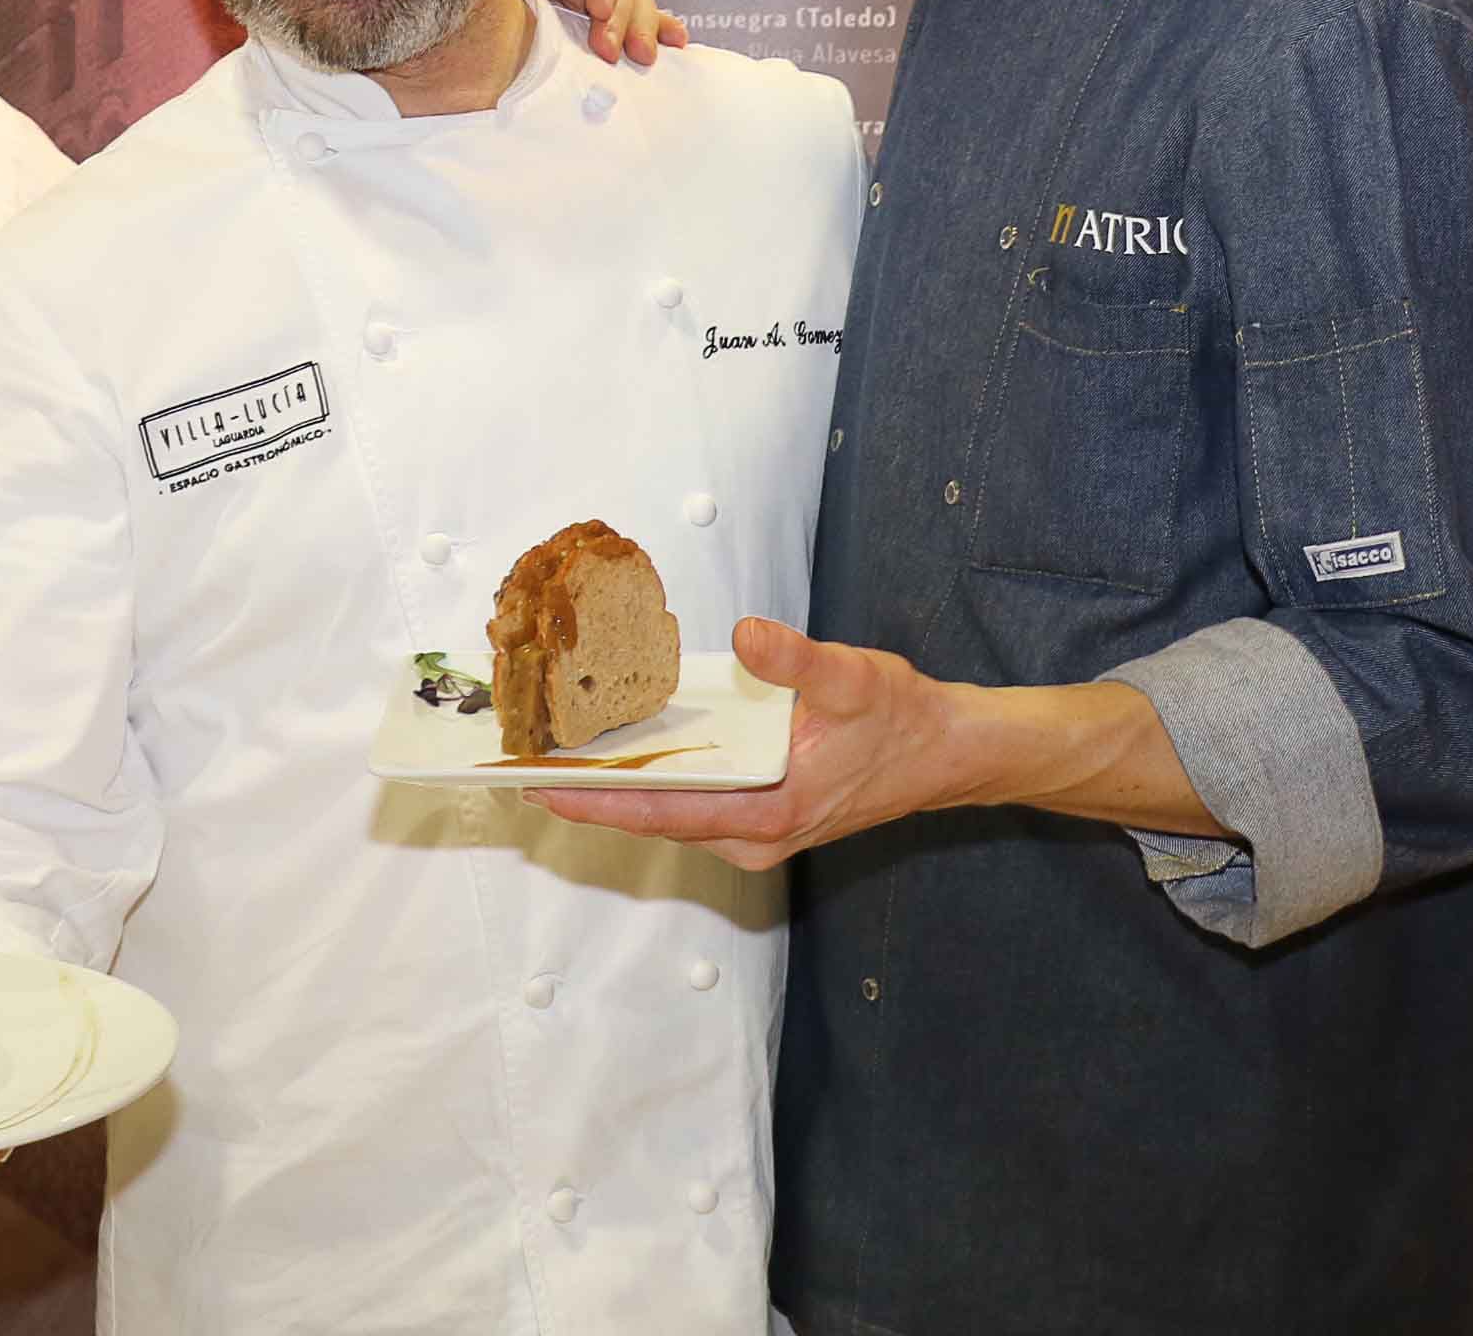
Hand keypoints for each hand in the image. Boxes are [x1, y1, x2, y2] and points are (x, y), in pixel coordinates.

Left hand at [530, 617, 963, 869]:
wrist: (947, 753)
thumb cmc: (900, 721)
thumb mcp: (853, 679)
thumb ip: (796, 660)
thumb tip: (748, 636)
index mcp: (768, 814)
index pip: (663, 811)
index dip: (598, 799)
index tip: (541, 785)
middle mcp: (753, 836)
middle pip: (653, 815)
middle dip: (590, 788)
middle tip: (525, 758)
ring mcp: (754, 831)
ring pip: (668, 810)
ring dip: (617, 783)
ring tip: (554, 749)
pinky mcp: (757, 817)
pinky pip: (689, 801)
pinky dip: (652, 777)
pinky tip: (619, 745)